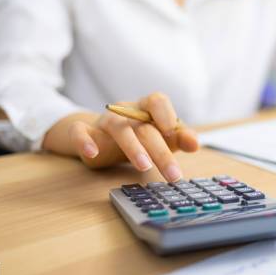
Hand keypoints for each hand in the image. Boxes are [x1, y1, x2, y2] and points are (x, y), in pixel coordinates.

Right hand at [44, 93, 198, 181]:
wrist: (99, 138)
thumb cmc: (137, 136)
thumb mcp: (160, 137)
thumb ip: (179, 138)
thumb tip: (195, 144)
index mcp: (145, 108)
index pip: (157, 101)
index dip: (166, 114)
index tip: (173, 131)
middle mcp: (126, 111)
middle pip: (144, 127)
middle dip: (161, 151)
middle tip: (173, 174)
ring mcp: (104, 121)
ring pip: (118, 129)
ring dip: (132, 148)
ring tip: (144, 167)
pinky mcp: (84, 132)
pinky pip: (80, 132)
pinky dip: (85, 141)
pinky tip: (92, 154)